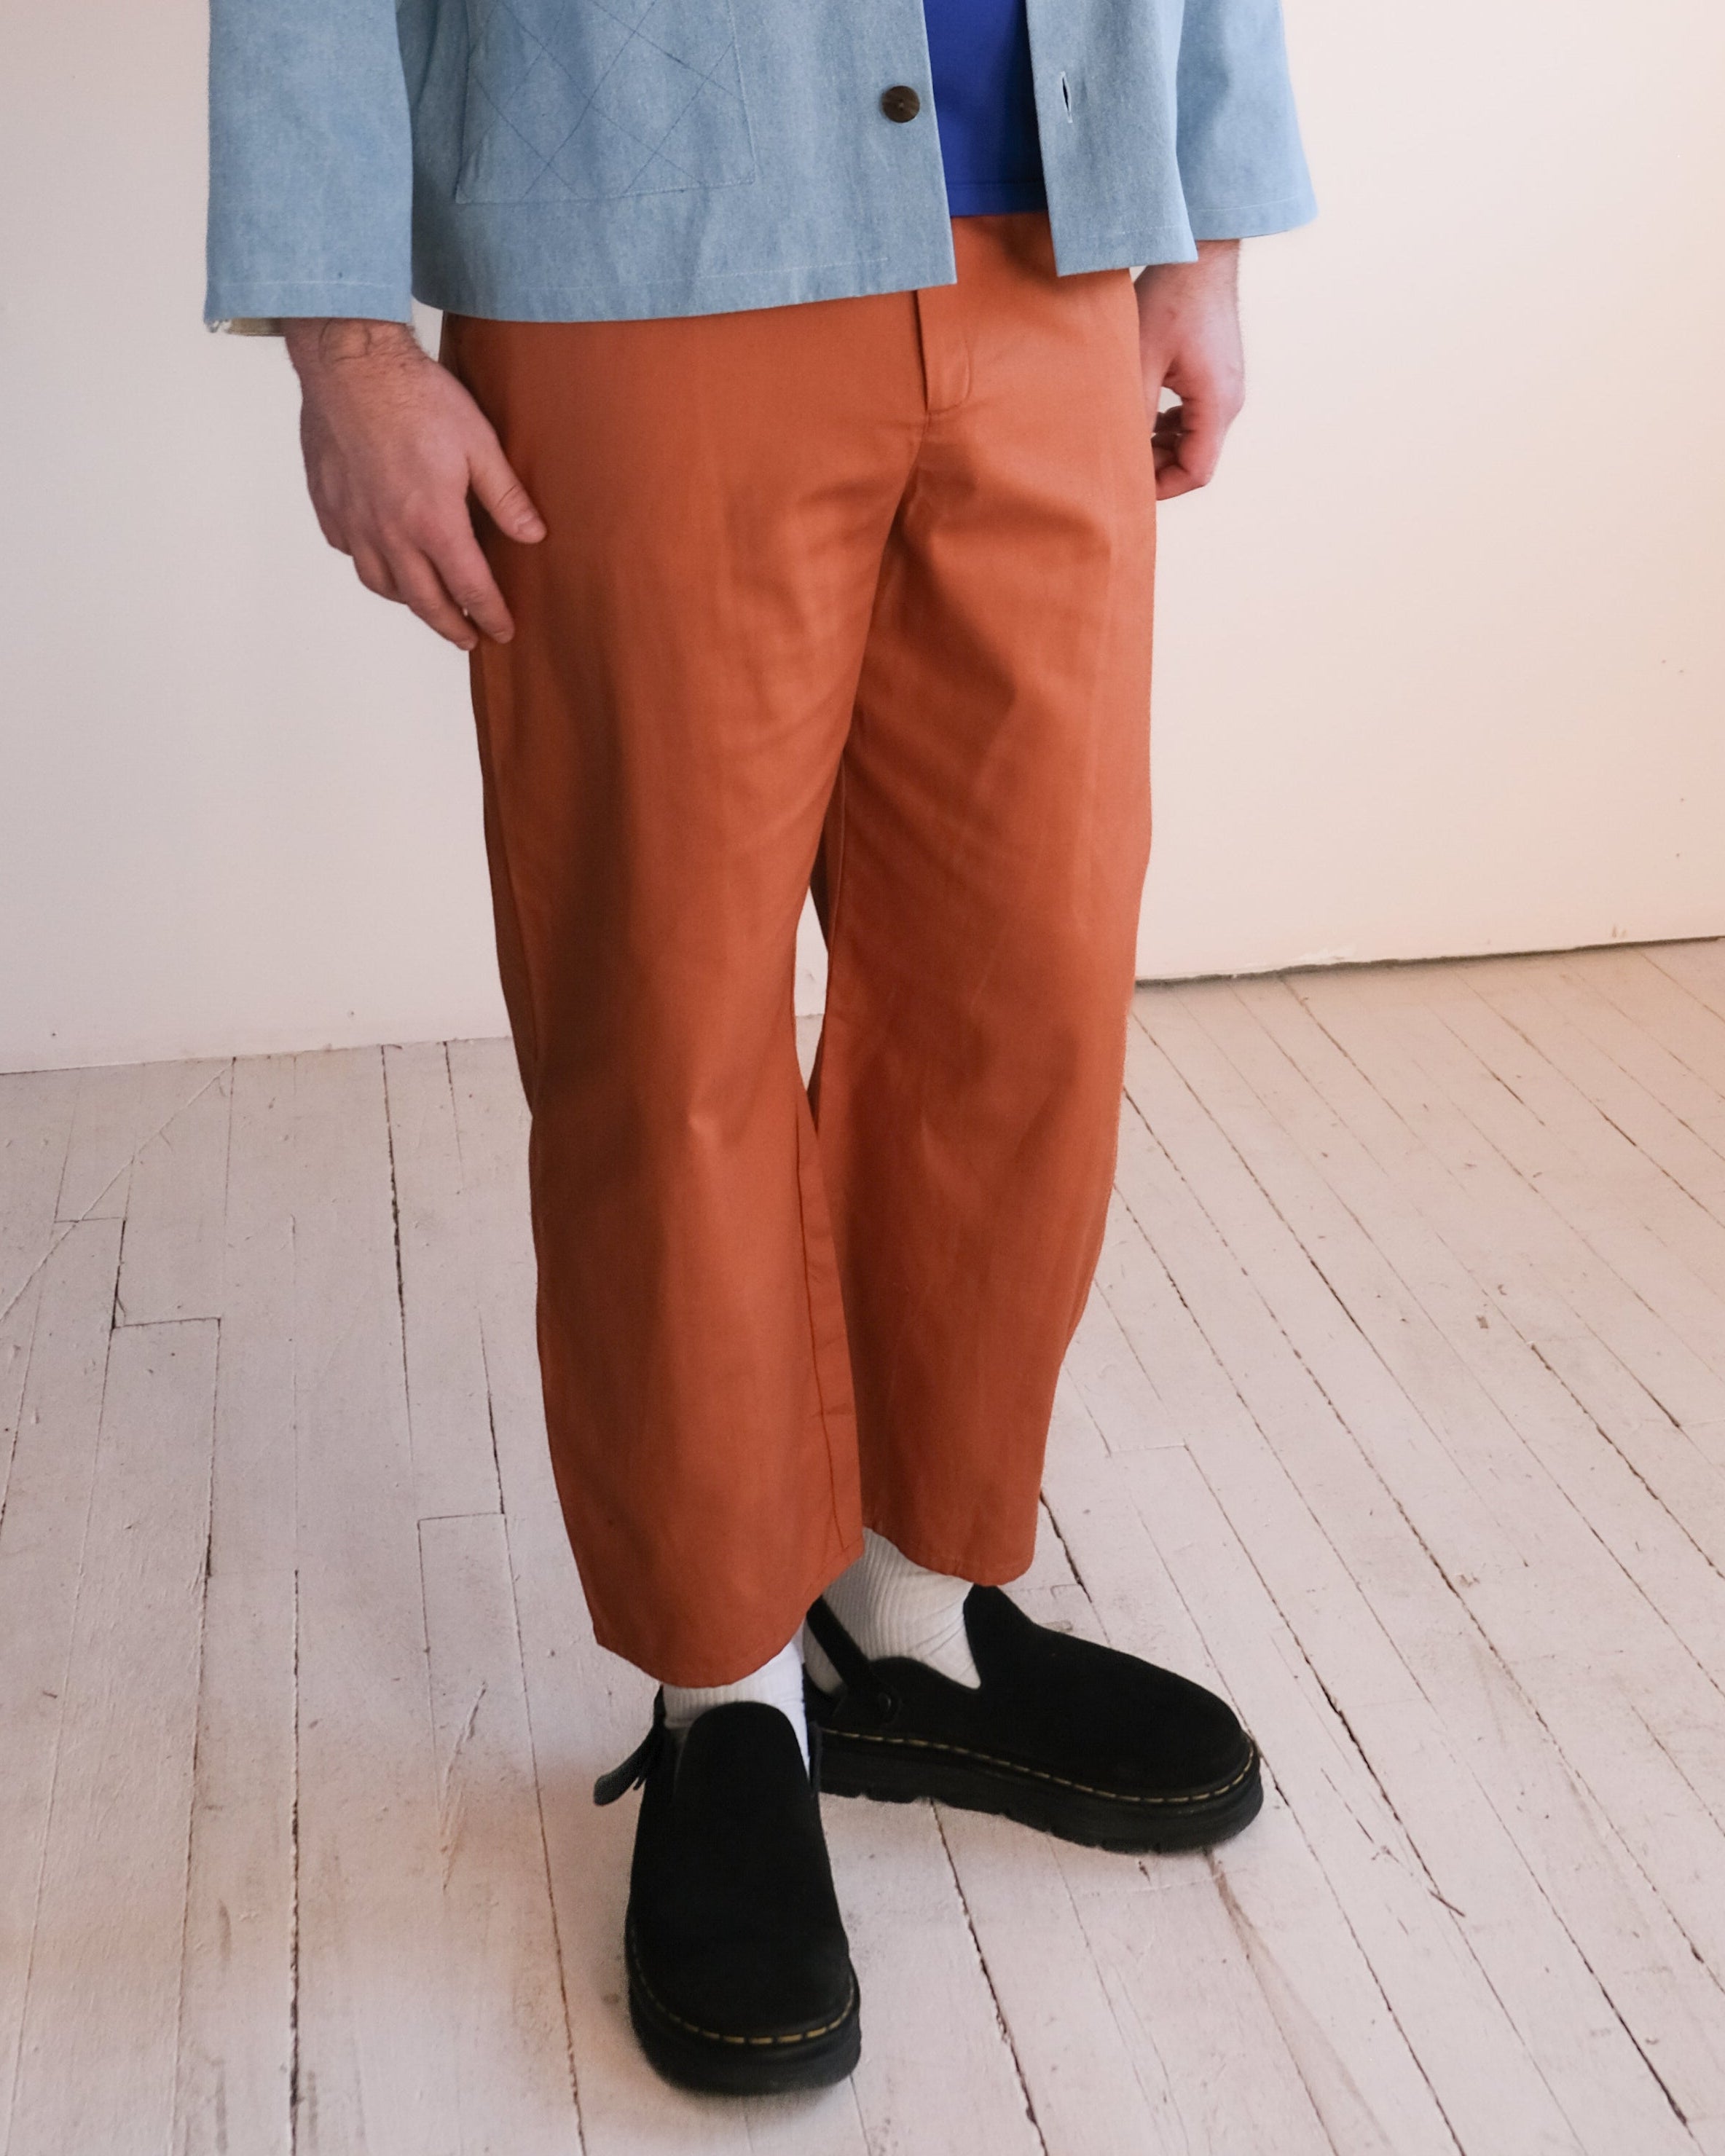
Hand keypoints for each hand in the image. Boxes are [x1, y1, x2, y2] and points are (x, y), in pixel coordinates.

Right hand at [284, 318, 544, 649]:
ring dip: (409, 601)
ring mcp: (355, 521)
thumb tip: (533, 535)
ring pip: (382, 584)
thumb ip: (506, 496)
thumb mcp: (479, 442)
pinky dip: (370, 566)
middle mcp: (390, 533)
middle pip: (424, 601)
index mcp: (433, 523)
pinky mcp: (329, 504)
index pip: (470, 589)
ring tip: (428, 603)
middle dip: (451, 626)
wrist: (348, 361)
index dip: (491, 615)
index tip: (503, 631)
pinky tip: (383, 560)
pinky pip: (350, 552)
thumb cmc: (414, 395)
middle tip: (468, 638)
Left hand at [1135, 241, 1244, 499]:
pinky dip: (1172, 426)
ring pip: (1196, 439)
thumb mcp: (1141, 360)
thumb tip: (1122, 455)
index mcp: (1217, 403)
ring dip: (1163, 446)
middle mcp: (1230, 401)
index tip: (1129, 483)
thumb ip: (1134, 412)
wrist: (1199, 253)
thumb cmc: (1171, 299)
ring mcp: (1227, 388)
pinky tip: (1148, 414)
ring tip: (1130, 435)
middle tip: (1120, 458)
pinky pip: (1197, 417)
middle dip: (1158, 467)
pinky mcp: (1219, 375)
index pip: (1196, 471)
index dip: (1162, 487)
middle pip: (1197, 459)